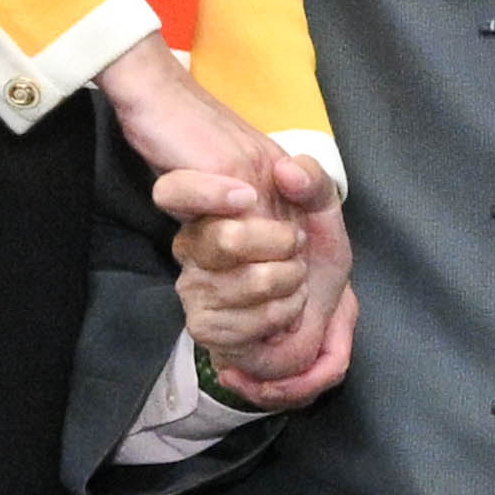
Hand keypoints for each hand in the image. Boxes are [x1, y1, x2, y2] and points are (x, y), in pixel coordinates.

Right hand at [163, 163, 357, 407]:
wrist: (315, 308)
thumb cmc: (307, 251)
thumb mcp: (321, 208)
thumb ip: (312, 181)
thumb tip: (287, 170)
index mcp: (207, 208)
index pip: (173, 191)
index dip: (205, 191)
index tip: (249, 197)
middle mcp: (190, 245)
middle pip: (228, 239)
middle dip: (283, 245)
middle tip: (296, 248)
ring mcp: (192, 286)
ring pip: (252, 280)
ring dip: (292, 281)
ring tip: (294, 279)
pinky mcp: (203, 325)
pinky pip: (252, 319)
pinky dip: (285, 313)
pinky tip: (286, 308)